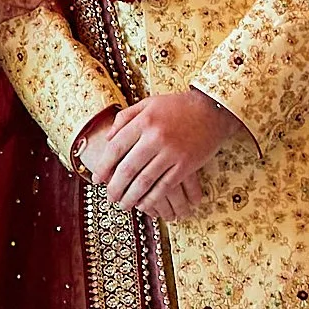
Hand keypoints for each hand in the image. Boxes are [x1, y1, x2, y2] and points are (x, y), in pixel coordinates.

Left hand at [90, 90, 247, 221]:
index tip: (97, 179)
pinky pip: (165, 186)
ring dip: (131, 197)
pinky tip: (145, 204)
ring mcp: (171, 152)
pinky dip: (152, 198)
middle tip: (109, 197)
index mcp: (144, 121)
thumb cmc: (177, 106)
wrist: (211, 109)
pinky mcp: (186, 165)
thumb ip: (125, 117)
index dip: (104, 166)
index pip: (116, 148)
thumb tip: (108, 138)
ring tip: (124, 205)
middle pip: (128, 168)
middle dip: (115, 187)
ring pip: (145, 181)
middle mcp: (155, 137)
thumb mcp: (148, 103)